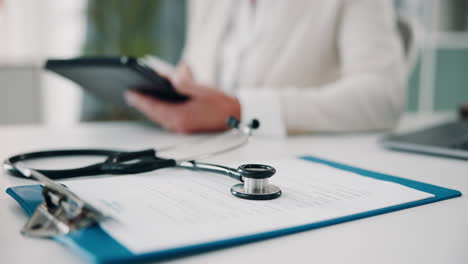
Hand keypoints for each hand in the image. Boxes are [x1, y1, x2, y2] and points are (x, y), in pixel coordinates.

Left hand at [125, 63, 240, 133]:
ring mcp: (182, 128)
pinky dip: (158, 112)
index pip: (154, 106)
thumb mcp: (203, 90)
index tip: (130, 93)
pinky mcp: (185, 128)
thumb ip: (186, 83)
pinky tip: (157, 106)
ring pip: (159, 118)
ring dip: (149, 108)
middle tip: (130, 95)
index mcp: (181, 116)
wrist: (237, 120)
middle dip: (141, 104)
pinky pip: (166, 120)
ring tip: (139, 100)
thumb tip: (173, 75)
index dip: (140, 99)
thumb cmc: (223, 106)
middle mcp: (179, 125)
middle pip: (154, 114)